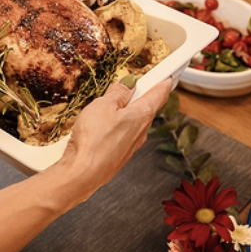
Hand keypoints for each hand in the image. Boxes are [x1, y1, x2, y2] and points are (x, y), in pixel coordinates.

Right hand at [53, 79, 171, 199]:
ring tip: (110, 105)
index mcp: (141, 115)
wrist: (82, 174)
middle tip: (134, 85)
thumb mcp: (103, 105)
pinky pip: (122, 136)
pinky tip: (103, 127)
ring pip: (134, 124)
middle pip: (147, 109)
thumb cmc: (94, 141)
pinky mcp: (119, 157)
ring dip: (127, 113)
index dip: (164, 83)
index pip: (159, 95)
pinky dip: (117, 128)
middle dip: (142, 96)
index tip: (168, 76)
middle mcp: (140, 132)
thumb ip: (117, 94)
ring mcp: (130, 147)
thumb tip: (127, 83)